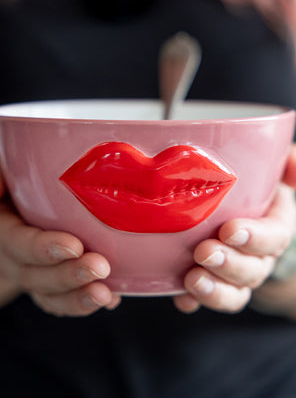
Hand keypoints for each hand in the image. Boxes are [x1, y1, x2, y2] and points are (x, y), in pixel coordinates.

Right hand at [0, 134, 120, 316]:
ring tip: (106, 295)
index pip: (12, 241)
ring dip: (76, 298)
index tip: (74, 245)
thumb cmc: (11, 164)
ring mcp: (28, 270)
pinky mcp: (48, 278)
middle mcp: (8, 254)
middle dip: (66, 275)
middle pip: (32, 275)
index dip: (40, 248)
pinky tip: (112, 299)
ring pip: (47, 295)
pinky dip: (83, 302)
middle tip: (100, 267)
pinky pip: (61, 300)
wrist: (18, 188)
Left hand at [173, 159, 295, 313]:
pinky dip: (196, 301)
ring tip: (192, 280)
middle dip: (229, 264)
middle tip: (204, 252)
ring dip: (215, 290)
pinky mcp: (214, 283)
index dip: (255, 238)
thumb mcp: (270, 169)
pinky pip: (208, 299)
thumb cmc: (249, 186)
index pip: (275, 236)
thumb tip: (295, 165)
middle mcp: (259, 256)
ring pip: (235, 292)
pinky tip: (182, 299)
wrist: (229, 209)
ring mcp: (237, 274)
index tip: (229, 230)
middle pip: (253, 270)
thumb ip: (287, 164)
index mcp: (275, 226)